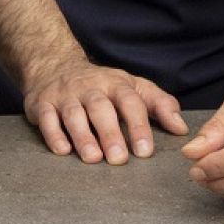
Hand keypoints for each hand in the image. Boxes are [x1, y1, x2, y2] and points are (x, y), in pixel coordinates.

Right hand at [23, 56, 188, 164]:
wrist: (54, 65)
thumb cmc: (101, 85)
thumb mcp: (132, 87)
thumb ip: (159, 105)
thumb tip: (181, 129)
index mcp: (115, 84)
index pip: (130, 102)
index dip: (138, 125)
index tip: (145, 151)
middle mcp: (90, 87)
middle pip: (100, 108)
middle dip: (110, 133)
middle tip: (119, 159)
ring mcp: (65, 95)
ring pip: (73, 114)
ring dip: (83, 136)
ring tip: (93, 158)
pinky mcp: (42, 104)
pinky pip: (46, 118)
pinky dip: (53, 134)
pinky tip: (63, 150)